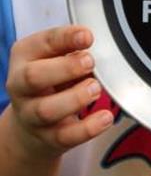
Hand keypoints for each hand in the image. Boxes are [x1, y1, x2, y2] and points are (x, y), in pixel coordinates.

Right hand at [6, 25, 112, 159]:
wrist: (31, 122)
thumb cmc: (50, 77)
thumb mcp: (56, 55)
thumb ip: (73, 47)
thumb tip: (96, 45)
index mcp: (24, 55)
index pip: (43, 42)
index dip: (66, 38)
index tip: (88, 36)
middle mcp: (21, 85)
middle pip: (34, 77)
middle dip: (65, 68)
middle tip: (90, 62)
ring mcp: (31, 114)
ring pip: (46, 110)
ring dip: (75, 98)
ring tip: (95, 88)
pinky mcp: (47, 138)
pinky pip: (65, 136)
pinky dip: (88, 128)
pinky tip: (105, 117)